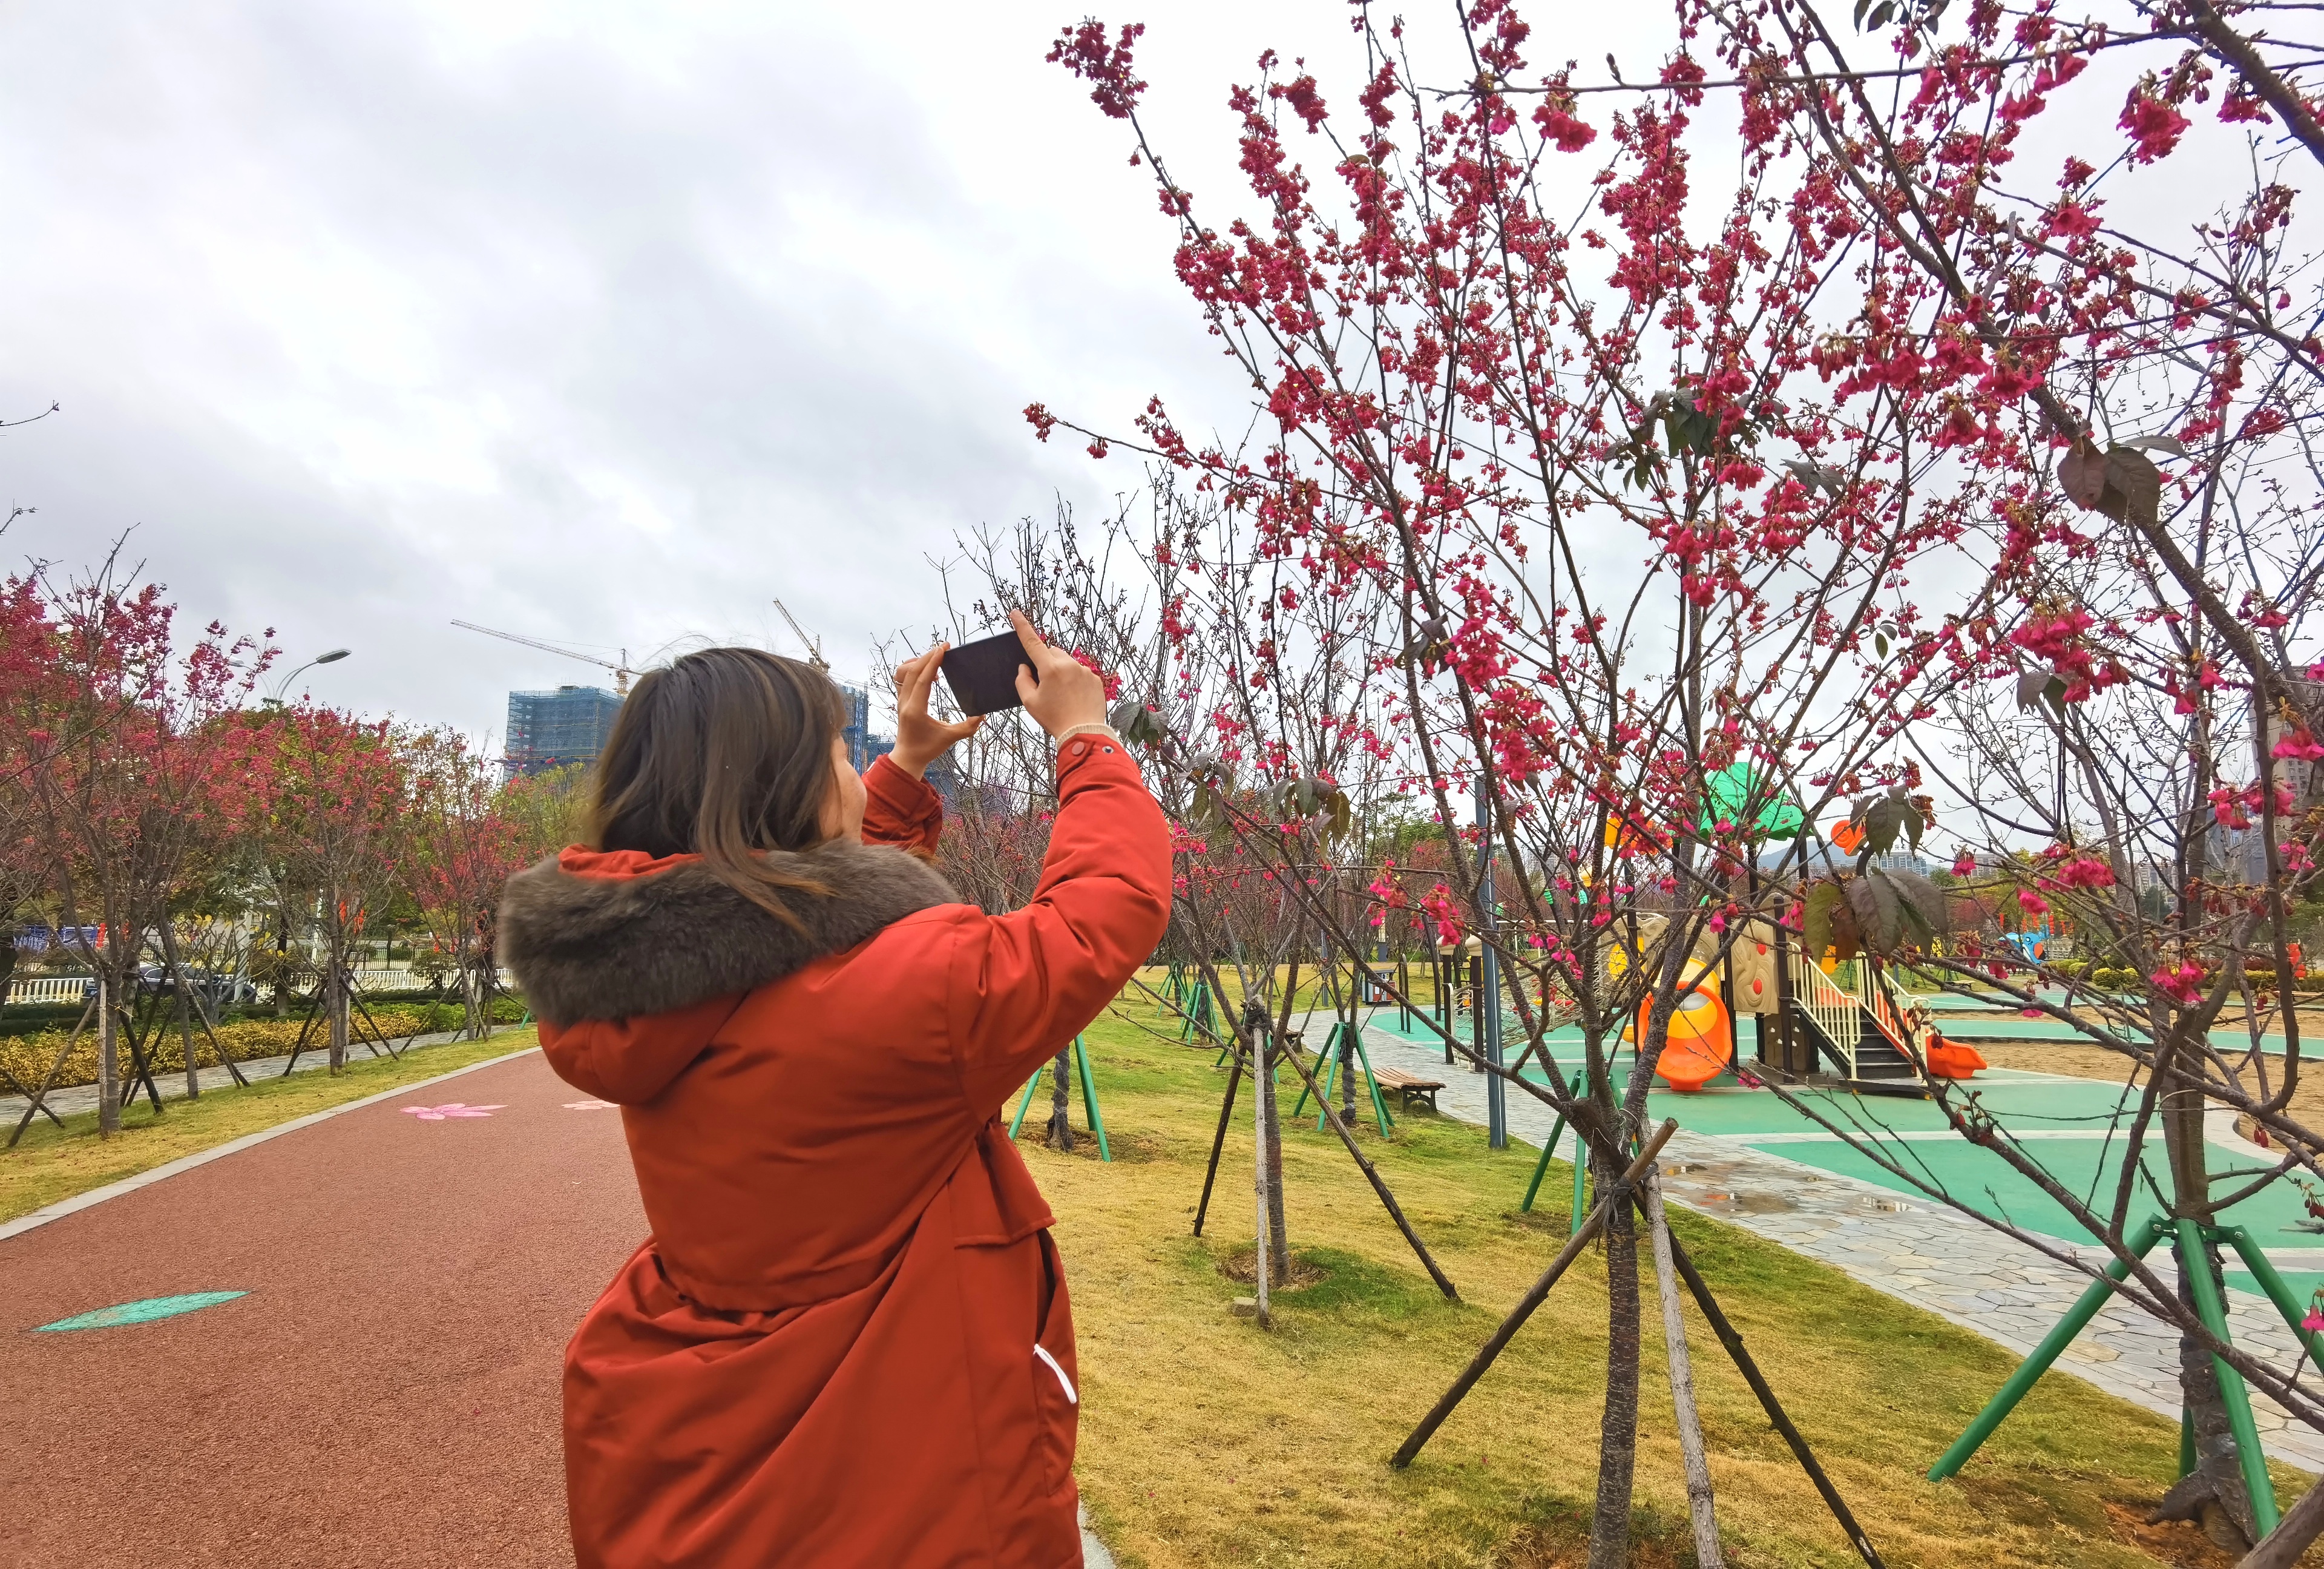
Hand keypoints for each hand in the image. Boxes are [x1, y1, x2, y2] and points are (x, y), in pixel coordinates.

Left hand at [889, 643, 981, 778]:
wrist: (908, 757)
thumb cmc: (927, 749)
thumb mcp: (950, 739)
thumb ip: (967, 728)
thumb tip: (983, 715)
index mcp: (916, 710)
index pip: (922, 680)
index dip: (932, 662)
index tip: (943, 649)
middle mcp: (905, 702)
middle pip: (912, 671)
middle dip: (928, 656)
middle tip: (944, 647)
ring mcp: (901, 700)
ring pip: (904, 672)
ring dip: (918, 661)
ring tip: (934, 659)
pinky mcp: (901, 700)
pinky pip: (903, 678)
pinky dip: (913, 669)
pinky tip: (929, 672)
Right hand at [1009, 610, 1107, 740]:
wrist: (1084, 732)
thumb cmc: (1054, 718)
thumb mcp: (1030, 702)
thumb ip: (1022, 680)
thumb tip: (1025, 667)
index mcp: (1050, 668)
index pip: (1032, 642)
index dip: (1022, 626)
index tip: (1015, 613)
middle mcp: (1068, 664)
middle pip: (1051, 652)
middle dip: (1045, 662)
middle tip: (1045, 684)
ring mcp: (1084, 670)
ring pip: (1066, 662)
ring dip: (1061, 670)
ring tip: (1062, 694)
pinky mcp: (1094, 678)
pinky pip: (1080, 672)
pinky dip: (1074, 679)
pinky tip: (1074, 696)